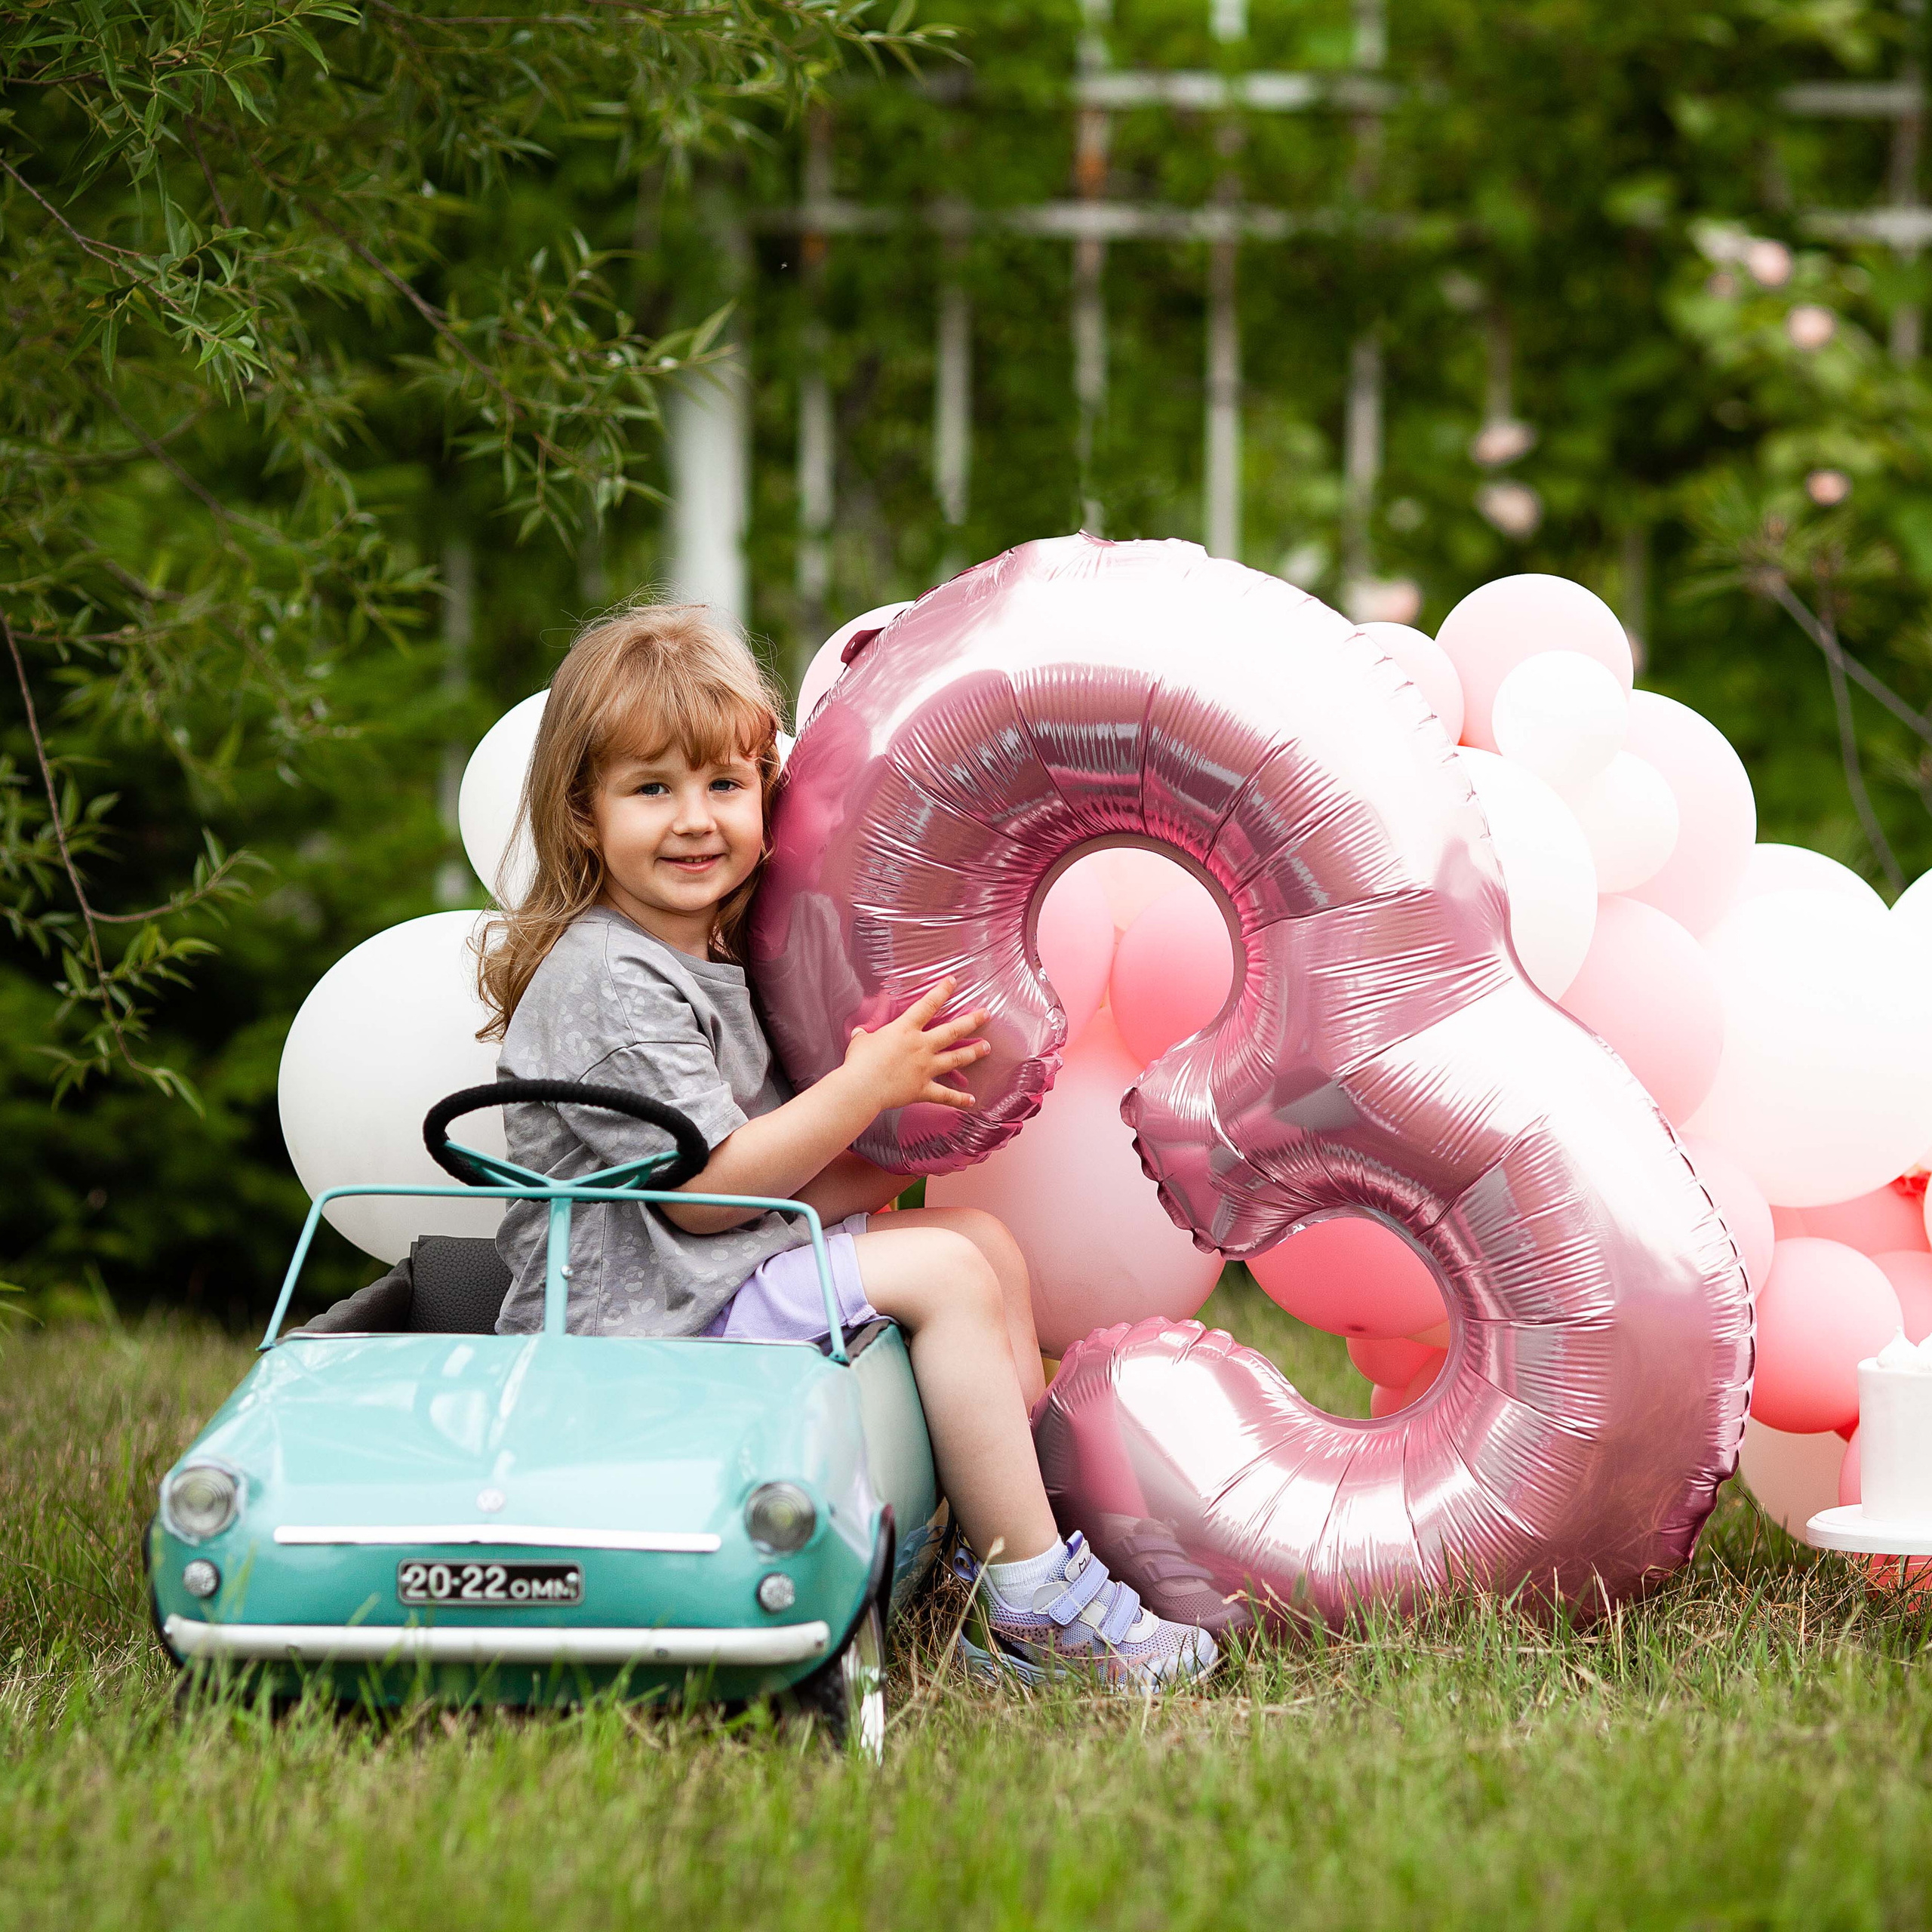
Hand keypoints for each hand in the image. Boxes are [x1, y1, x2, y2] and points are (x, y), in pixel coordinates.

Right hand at [840, 977, 990, 1113]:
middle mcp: (921, 1046)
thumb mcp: (860, 1041)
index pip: (927, 1005)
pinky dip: (959, 1099)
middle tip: (986, 1015)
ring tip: (986, 1047)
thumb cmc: (859, 1062)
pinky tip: (972, 1100)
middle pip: (952, 1031)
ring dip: (973, 1052)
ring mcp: (925, 1068)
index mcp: (905, 1030)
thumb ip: (864, 1036)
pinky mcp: (923, 1089)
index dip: (941, 992)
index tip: (953, 982)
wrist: (861, 1087)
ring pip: (956, 1059)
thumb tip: (860, 1034)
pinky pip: (945, 1095)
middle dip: (971, 1021)